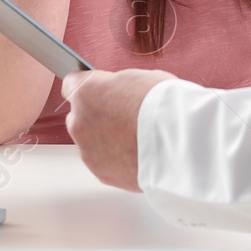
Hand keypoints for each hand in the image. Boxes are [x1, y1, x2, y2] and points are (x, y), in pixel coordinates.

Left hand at [62, 68, 177, 191]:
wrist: (179, 143)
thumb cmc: (164, 106)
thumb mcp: (140, 78)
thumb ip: (118, 86)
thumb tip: (117, 92)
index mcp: (86, 92)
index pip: (71, 83)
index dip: (89, 85)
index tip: (99, 88)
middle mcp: (79, 121)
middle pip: (80, 115)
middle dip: (98, 114)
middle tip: (126, 114)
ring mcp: (88, 150)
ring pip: (91, 141)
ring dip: (108, 138)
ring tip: (137, 136)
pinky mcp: (101, 173)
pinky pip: (104, 161)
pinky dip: (117, 157)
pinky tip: (138, 152)